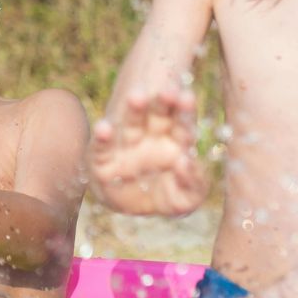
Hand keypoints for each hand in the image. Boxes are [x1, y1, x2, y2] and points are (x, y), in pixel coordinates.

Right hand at [89, 88, 207, 216]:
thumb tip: (185, 161)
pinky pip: (103, 147)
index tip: (187, 97)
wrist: (132, 206)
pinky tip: (104, 127)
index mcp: (175, 140)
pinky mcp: (104, 158)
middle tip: (168, 90)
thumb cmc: (165, 197)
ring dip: (134, 109)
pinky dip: (103, 137)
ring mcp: (127, 144)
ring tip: (137, 97)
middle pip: (158, 115)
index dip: (184, 109)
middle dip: (163, 101)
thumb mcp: (186, 198)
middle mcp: (151, 136)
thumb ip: (194, 182)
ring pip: (132, 123)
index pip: (182, 121)